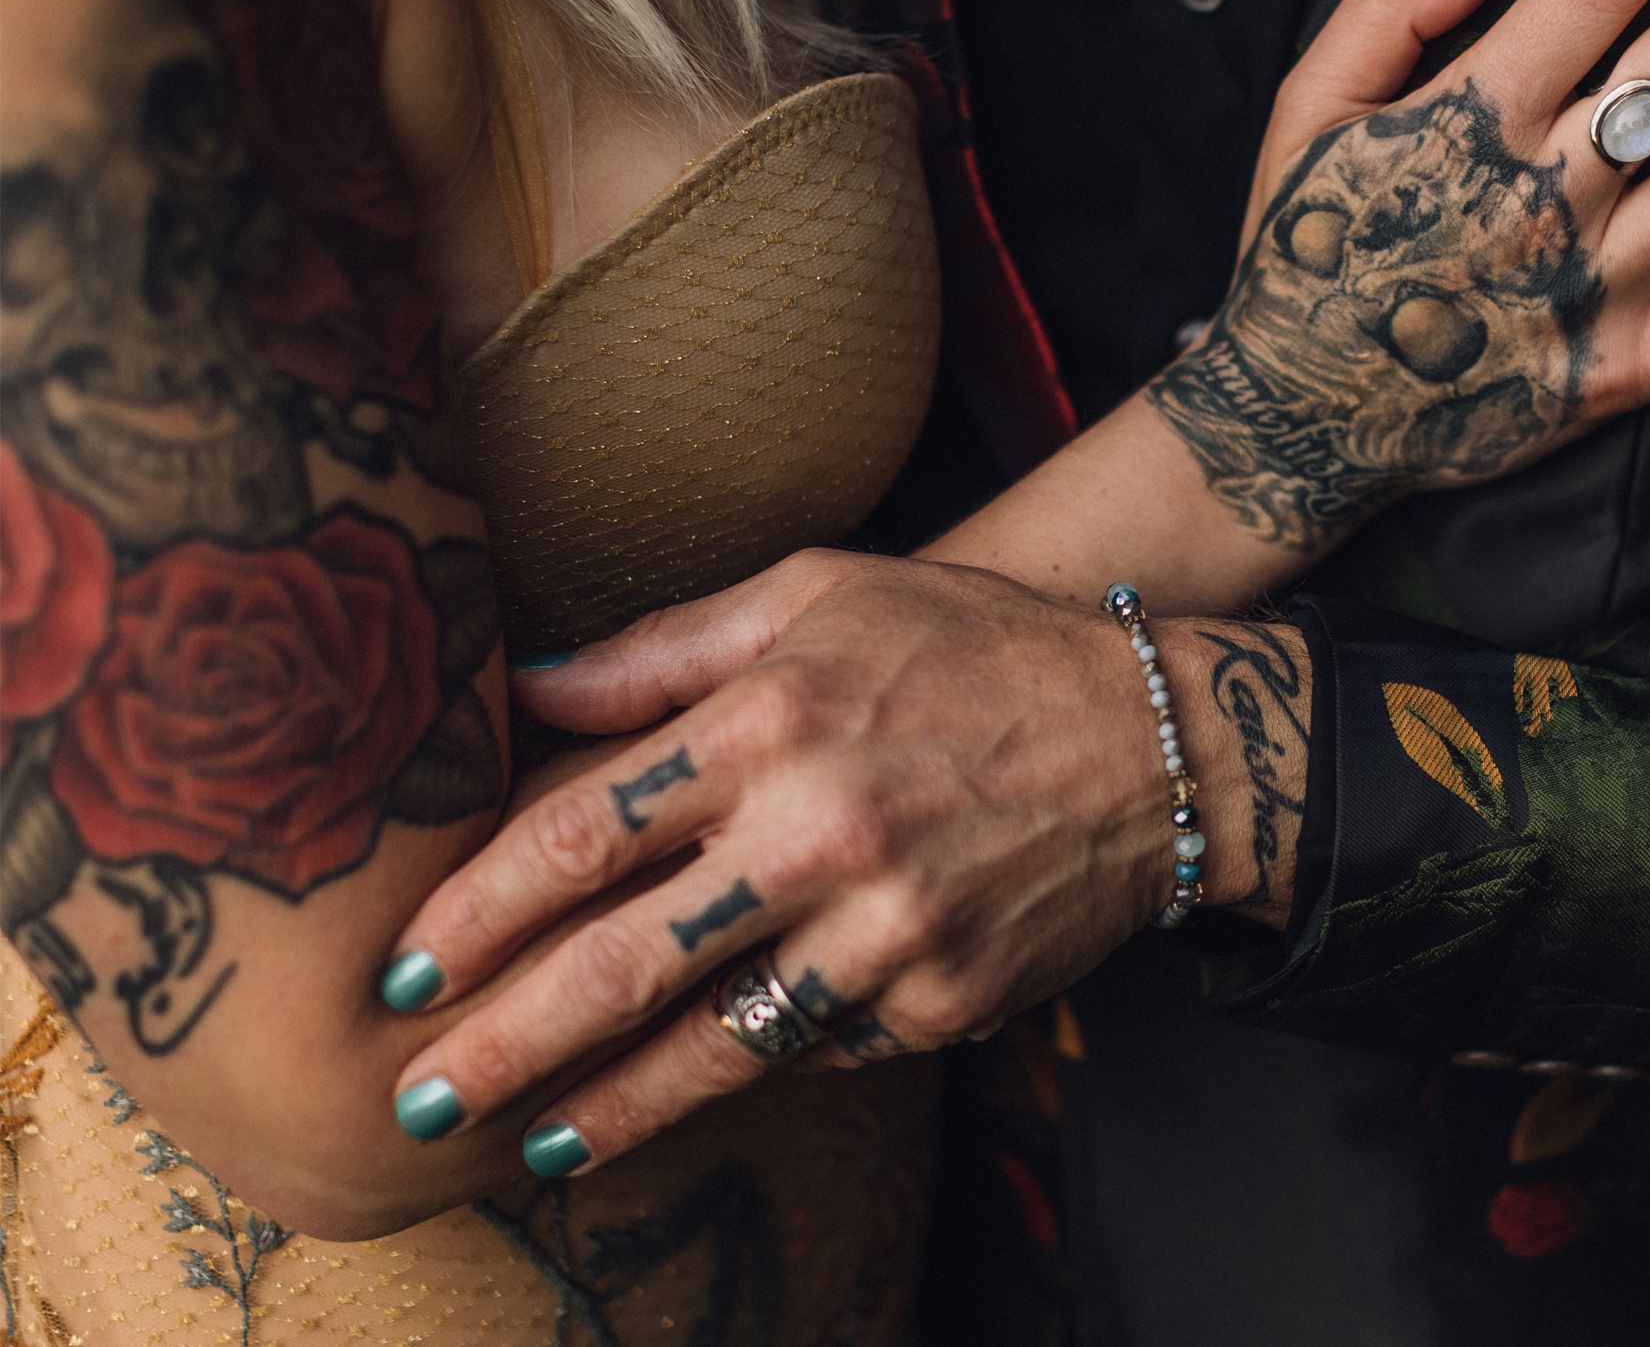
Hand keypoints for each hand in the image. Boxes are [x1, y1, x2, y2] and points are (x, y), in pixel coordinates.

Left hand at [376, 551, 1309, 1173]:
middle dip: (502, 1045)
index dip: (476, 912)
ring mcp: (888, 931)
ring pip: (714, 1045)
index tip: (403, 971)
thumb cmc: (975, 647)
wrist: (1157, 738)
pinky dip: (751, 1074)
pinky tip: (690, 1096)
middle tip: (414, 1101)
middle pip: (620, 964)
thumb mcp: (822, 595)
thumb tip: (524, 682)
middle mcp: (822, 833)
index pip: (582, 833)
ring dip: (607, 1106)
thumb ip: (665, 647)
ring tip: (530, 1143)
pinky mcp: (943, 1000)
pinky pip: (822, 1051)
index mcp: (774, 721)